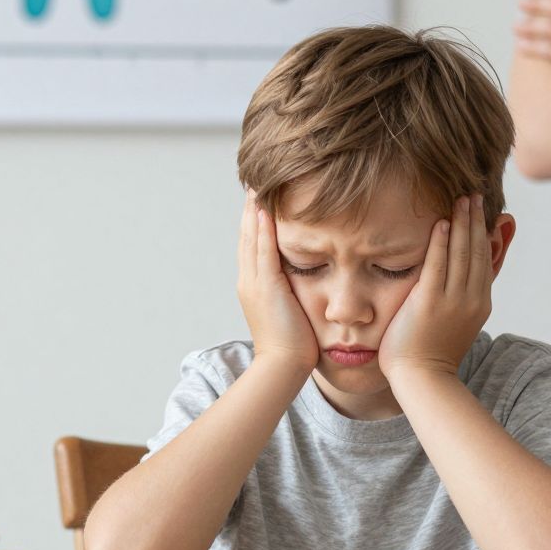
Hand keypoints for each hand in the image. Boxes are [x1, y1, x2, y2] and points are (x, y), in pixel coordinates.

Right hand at [237, 193, 318, 374]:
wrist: (283, 367)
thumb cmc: (294, 346)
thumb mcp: (291, 312)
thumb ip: (292, 294)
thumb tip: (302, 285)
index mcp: (255, 286)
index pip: (253, 245)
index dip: (256, 220)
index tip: (261, 198)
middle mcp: (249, 280)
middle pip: (247, 235)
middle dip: (251, 208)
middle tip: (255, 182)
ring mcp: (254, 282)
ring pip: (252, 237)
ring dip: (254, 209)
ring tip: (258, 184)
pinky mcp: (265, 286)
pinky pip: (263, 250)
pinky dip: (263, 227)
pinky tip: (266, 207)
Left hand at [379, 195, 492, 387]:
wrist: (423, 379)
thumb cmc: (432, 353)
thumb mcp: (457, 323)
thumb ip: (462, 299)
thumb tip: (464, 280)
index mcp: (480, 303)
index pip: (485, 260)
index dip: (484, 233)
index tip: (482, 211)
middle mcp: (472, 299)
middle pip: (478, 251)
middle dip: (476, 220)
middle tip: (475, 194)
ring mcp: (453, 301)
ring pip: (462, 253)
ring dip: (462, 223)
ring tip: (462, 199)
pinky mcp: (429, 303)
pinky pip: (438, 265)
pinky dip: (442, 242)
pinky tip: (442, 223)